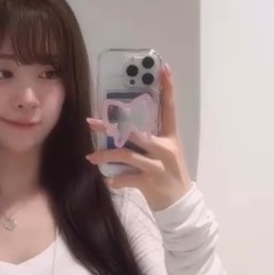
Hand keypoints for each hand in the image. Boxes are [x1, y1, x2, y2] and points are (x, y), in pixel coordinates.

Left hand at [85, 65, 192, 211]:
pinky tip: (110, 181)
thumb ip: (149, 140)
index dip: (168, 89)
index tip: (163, 69)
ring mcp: (157, 166)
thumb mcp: (166, 153)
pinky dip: (115, 180)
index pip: (170, 109)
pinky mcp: (150, 183)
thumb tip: (122, 129)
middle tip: (92, 122)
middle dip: (111, 128)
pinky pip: (125, 178)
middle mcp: (165, 149)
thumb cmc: (170, 175)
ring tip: (91, 157)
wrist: (181, 205)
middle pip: (136, 133)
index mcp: (171, 138)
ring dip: (106, 155)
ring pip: (126, 155)